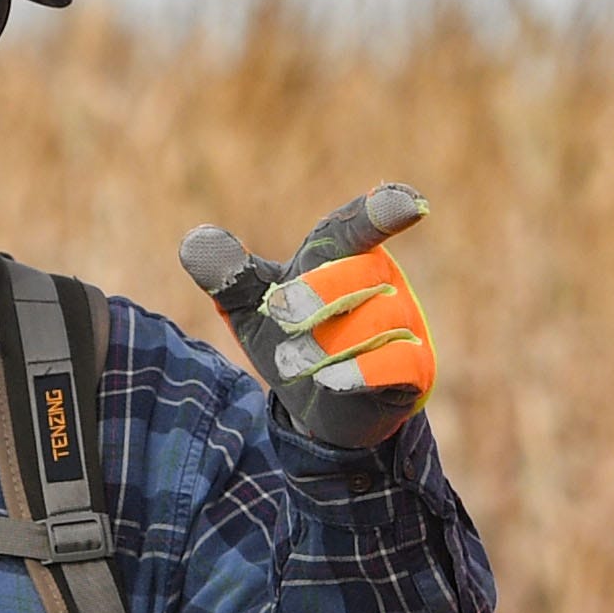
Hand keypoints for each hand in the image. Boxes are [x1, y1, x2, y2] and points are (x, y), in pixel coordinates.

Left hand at [178, 184, 435, 447]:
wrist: (319, 408)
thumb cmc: (289, 341)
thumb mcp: (249, 307)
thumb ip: (228, 275)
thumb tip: (197, 243)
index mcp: (344, 254)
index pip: (358, 226)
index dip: (382, 210)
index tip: (406, 203)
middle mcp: (384, 282)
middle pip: (364, 271)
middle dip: (319, 293)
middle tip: (280, 314)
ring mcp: (407, 325)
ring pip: (380, 321)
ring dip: (330, 345)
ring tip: (296, 364)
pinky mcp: (417, 370)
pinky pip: (401, 362)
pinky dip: (364, 371)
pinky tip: (332, 381)